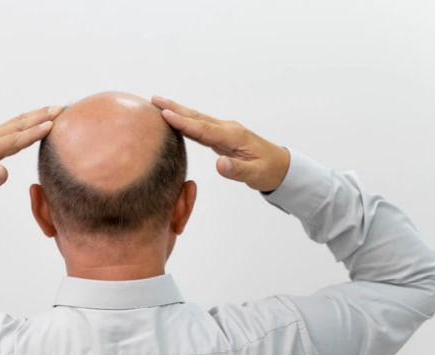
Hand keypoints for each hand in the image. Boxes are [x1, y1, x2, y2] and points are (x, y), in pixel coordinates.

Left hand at [0, 105, 62, 203]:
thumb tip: (2, 172)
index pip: (15, 140)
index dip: (34, 133)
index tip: (51, 125)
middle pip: (20, 124)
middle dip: (41, 116)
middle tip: (60, 109)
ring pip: (19, 121)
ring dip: (38, 113)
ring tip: (57, 108)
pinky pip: (16, 123)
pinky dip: (31, 117)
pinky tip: (41, 115)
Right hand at [151, 96, 289, 192]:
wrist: (281, 167)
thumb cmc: (268, 170)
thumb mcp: (255, 174)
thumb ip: (236, 170)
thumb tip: (218, 164)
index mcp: (233, 137)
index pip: (203, 129)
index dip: (183, 123)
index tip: (165, 114)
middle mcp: (227, 130)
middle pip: (196, 117)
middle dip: (175, 108)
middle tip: (154, 100)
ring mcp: (224, 131)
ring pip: (197, 119)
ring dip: (178, 111)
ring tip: (158, 104)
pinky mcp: (221, 137)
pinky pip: (199, 127)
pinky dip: (185, 121)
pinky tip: (174, 119)